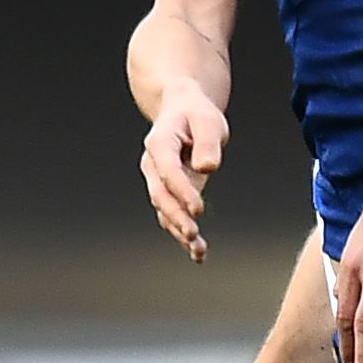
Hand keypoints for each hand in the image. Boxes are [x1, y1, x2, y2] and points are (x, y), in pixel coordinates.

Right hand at [140, 79, 228, 260]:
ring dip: (179, 231)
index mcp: (160, 142)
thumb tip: (207, 167)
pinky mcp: (170, 193)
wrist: (183, 111)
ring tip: (198, 250)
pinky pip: (172, 216)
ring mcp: (158, 180)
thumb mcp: (208, 120)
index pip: (167, 170)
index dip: (181, 190)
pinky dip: (183, 234)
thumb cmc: (195, 114)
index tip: (198, 209)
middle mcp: (153, 164)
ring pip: (164, 210)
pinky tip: (198, 252)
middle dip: (175, 216)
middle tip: (193, 233)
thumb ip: (208, 142)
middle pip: (160, 195)